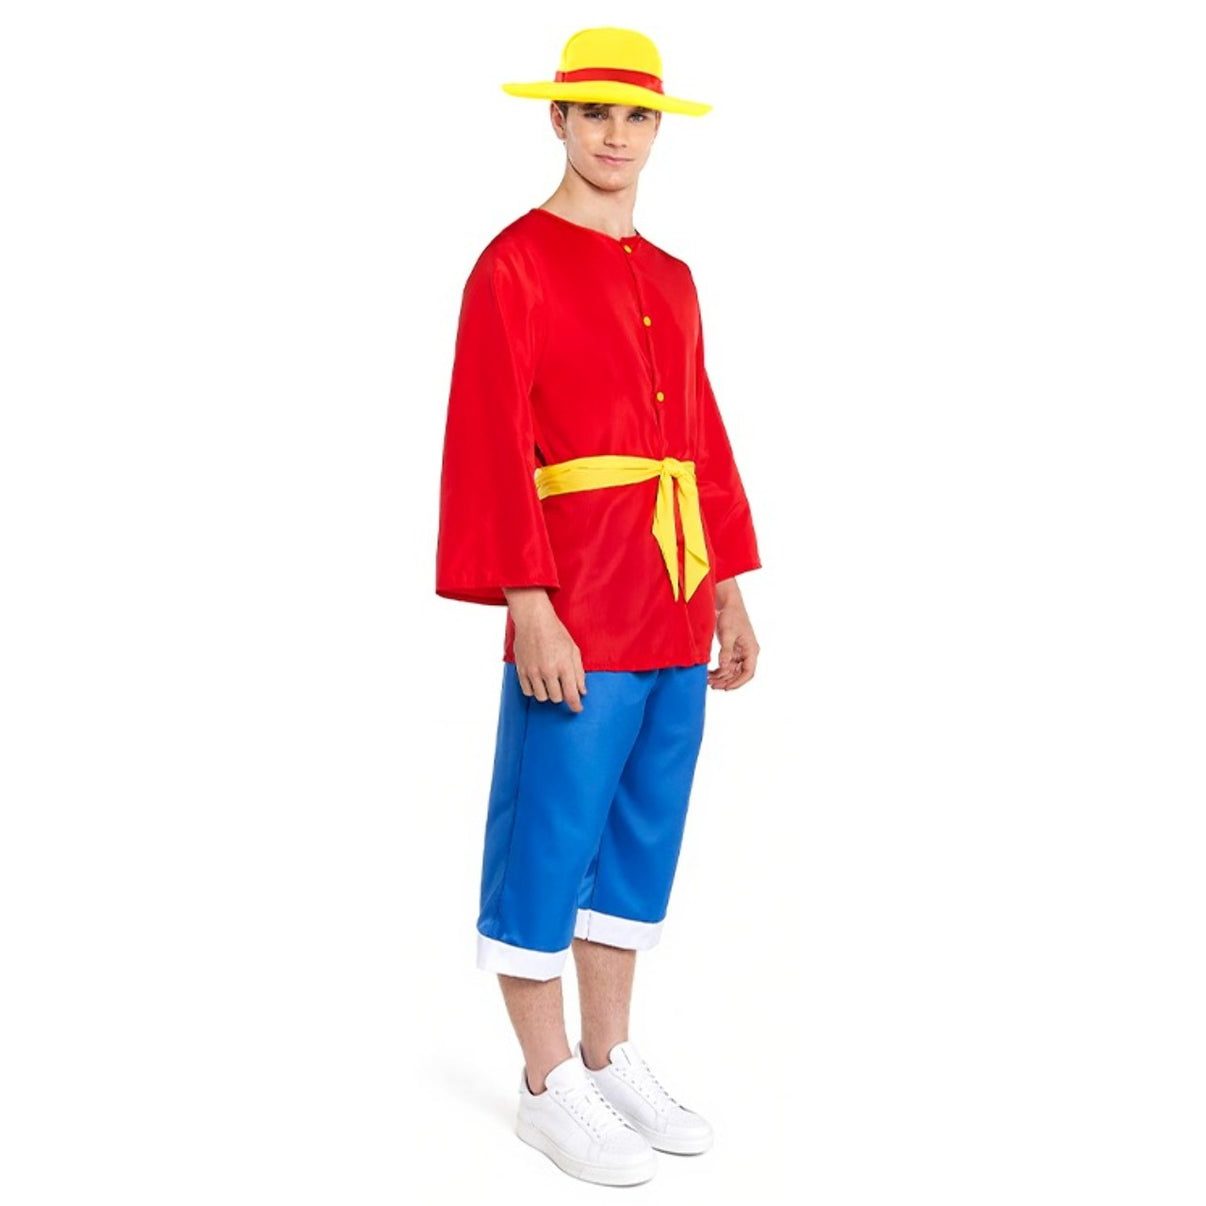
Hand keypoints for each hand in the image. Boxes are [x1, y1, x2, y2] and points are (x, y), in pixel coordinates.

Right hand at [503, 587, 587, 712]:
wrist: (533, 620)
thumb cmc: (556, 633)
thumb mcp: (573, 650)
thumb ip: (579, 672)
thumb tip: (582, 691)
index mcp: (564, 665)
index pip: (571, 695)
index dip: (576, 706)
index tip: (577, 709)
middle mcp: (548, 671)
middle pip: (556, 698)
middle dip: (561, 694)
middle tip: (561, 684)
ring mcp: (533, 671)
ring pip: (541, 697)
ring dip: (547, 693)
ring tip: (549, 682)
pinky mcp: (521, 670)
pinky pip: (528, 691)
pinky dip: (534, 690)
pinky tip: (538, 681)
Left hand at [709, 582, 758, 690]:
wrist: (728, 604)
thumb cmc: (731, 616)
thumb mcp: (727, 634)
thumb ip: (726, 652)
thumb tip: (724, 667)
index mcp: (751, 650)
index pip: (748, 672)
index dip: (738, 682)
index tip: (726, 688)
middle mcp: (747, 653)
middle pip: (739, 674)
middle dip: (726, 681)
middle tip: (712, 685)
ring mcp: (740, 652)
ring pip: (732, 671)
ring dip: (721, 676)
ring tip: (708, 680)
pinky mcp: (732, 650)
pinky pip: (727, 664)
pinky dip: (719, 670)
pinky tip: (709, 673)